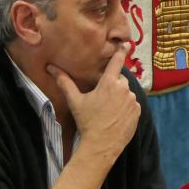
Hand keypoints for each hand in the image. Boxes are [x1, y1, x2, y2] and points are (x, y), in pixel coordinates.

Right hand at [48, 48, 138, 163]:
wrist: (101, 144)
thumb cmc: (87, 121)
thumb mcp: (75, 101)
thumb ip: (65, 82)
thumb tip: (51, 68)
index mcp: (109, 83)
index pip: (117, 62)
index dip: (121, 52)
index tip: (127, 44)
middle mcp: (124, 89)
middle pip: (120, 80)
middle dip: (113, 85)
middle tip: (102, 98)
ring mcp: (132, 101)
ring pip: (126, 93)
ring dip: (119, 97)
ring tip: (108, 110)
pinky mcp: (137, 112)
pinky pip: (132, 105)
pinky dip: (125, 107)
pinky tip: (115, 116)